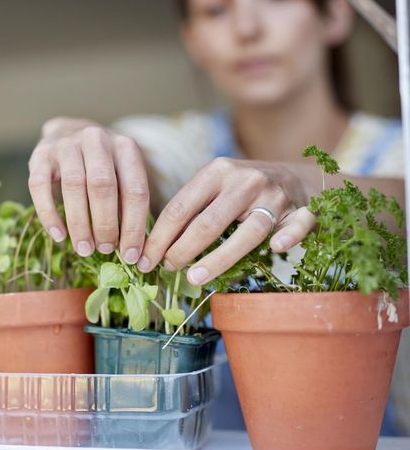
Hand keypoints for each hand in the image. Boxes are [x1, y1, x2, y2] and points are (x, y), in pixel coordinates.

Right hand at [28, 117, 149, 262]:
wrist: (67, 132)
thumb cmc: (101, 165)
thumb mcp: (121, 175)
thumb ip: (126, 204)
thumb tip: (130, 249)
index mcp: (125, 147)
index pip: (135, 190)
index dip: (134, 227)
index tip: (130, 255)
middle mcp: (96, 140)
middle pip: (102, 185)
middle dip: (105, 224)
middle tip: (104, 249)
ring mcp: (66, 145)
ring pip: (73, 185)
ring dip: (79, 223)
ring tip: (84, 248)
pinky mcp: (40, 155)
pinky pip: (40, 186)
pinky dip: (49, 214)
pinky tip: (59, 235)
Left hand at [137, 157, 315, 284]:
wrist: (300, 178)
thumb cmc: (245, 190)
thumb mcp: (216, 188)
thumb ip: (192, 210)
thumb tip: (155, 247)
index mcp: (217, 171)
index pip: (181, 207)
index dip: (159, 237)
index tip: (145, 260)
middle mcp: (245, 180)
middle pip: (209, 222)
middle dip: (182, 249)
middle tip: (167, 270)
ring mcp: (276, 195)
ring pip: (248, 231)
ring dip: (219, 258)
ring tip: (194, 277)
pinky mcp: (303, 210)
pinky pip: (298, 225)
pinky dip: (288, 236)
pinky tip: (277, 248)